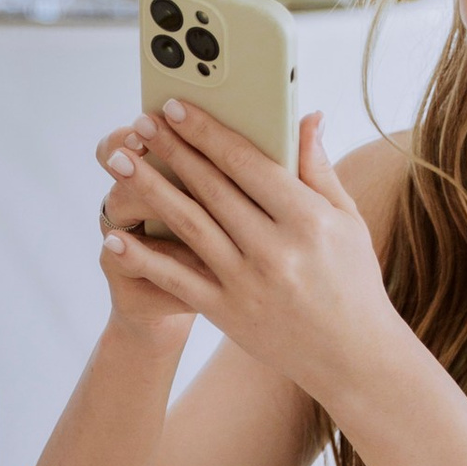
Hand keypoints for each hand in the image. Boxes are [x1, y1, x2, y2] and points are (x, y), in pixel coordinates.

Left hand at [98, 102, 396, 396]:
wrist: (352, 357)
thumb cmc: (352, 280)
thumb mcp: (347, 220)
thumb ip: (318, 169)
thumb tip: (306, 116)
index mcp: (308, 219)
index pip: (248, 163)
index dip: (208, 132)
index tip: (178, 108)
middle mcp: (275, 249)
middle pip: (212, 188)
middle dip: (173, 150)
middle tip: (141, 123)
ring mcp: (247, 283)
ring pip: (188, 225)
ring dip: (149, 189)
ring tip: (120, 162)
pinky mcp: (226, 313)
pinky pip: (177, 280)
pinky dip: (143, 259)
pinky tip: (114, 237)